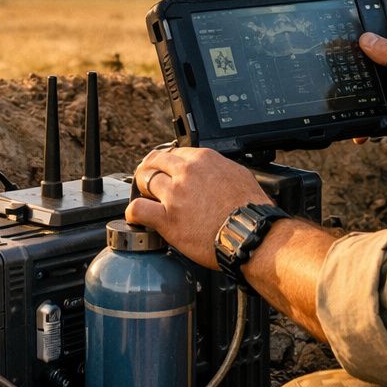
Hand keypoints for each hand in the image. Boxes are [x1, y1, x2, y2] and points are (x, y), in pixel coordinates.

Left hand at [127, 147, 270, 268]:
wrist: (252, 233)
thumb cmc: (251, 209)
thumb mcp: (239, 175)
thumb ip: (219, 169)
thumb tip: (212, 172)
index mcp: (203, 159)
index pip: (174, 152)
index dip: (167, 163)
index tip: (165, 171)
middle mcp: (187, 172)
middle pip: (154, 162)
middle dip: (148, 170)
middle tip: (146, 180)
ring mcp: (175, 195)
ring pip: (144, 181)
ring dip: (142, 189)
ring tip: (144, 198)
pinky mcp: (168, 219)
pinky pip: (138, 209)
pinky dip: (134, 212)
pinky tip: (137, 216)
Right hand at [358, 0, 386, 155]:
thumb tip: (364, 39)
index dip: (384, 6)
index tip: (364, 2)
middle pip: (385, 45)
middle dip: (366, 46)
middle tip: (344, 42)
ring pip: (380, 76)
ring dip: (366, 83)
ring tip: (345, 81)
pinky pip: (382, 104)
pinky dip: (371, 112)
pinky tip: (360, 116)